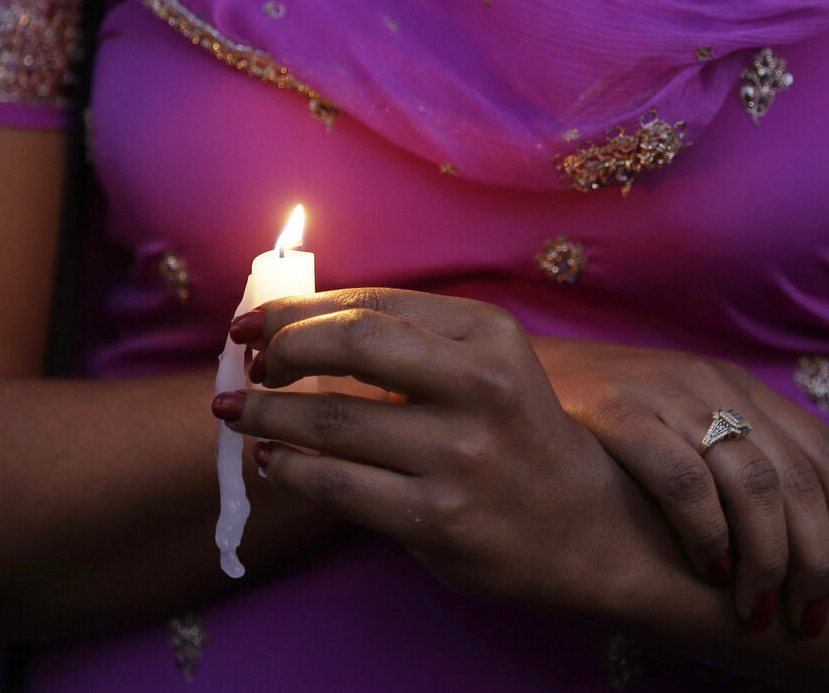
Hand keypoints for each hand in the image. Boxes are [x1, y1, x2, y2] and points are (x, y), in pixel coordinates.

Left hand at [218, 288, 669, 613]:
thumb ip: (407, 342)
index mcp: (488, 334)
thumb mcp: (484, 367)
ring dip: (268, 415)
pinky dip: (290, 469)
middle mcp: (480, 386)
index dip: (297, 311)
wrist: (585, 525)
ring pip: (332, 421)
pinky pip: (338, 486)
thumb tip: (291, 325)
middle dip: (284, 350)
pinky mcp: (439, 519)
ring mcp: (460, 456)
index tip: (253, 325)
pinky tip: (275, 462)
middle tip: (252, 368)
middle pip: (353, 344)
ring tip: (242, 413)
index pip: (371, 304)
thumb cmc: (513, 434)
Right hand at [533, 337, 828, 636]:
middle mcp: (715, 385)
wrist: (512, 373)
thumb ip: (733, 460)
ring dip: (767, 557)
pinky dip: (708, 532)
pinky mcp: (618, 411)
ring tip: (759, 607)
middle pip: (798, 478)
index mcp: (741, 387)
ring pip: (754, 484)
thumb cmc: (602, 418)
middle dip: (815, 557)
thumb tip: (798, 538)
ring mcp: (668, 395)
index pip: (827, 453)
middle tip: (810, 614)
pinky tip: (709, 571)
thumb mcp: (682, 423)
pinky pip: (685, 480)